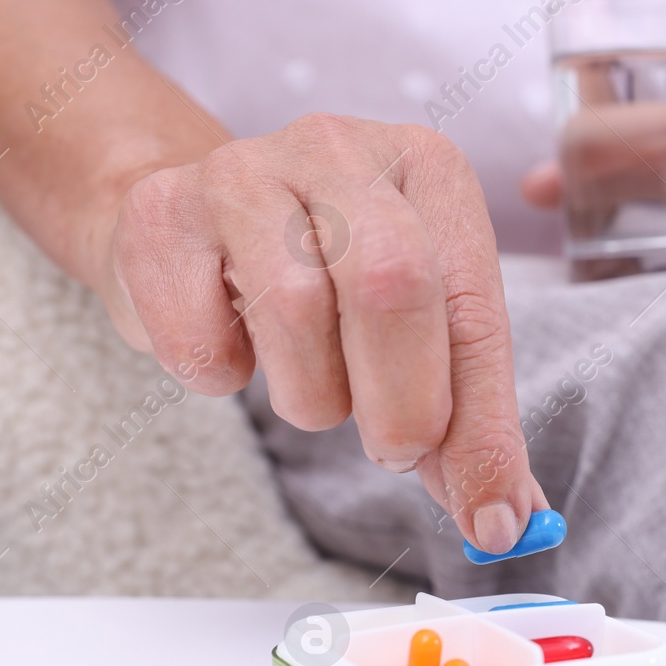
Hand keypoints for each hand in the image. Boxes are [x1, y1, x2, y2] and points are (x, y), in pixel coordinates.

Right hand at [98, 113, 545, 554]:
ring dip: (311, 395)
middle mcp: (341, 150)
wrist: (184, 225)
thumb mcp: (412, 328)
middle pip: (394, 284)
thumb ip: (464, 418)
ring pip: (296, 311)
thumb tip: (504, 515)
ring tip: (309, 386)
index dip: (484, 423)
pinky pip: (201, 339)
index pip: (473, 305)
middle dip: (403, 403)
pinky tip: (228, 347)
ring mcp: (243, 171)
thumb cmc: (319, 277)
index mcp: (429, 169)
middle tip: (395, 451)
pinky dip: (221, 376)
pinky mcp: (161, 214)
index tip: (489, 514)